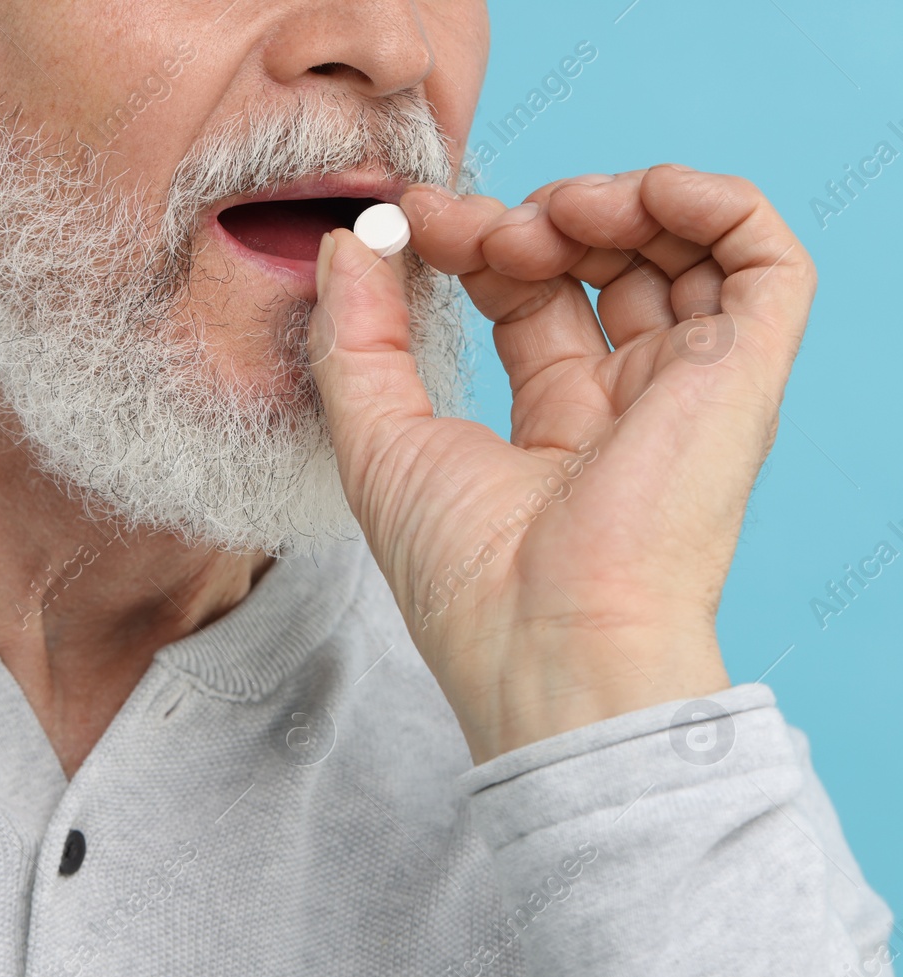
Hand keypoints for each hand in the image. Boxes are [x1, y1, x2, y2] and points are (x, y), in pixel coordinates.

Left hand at [310, 166, 812, 762]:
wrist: (550, 642)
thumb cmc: (464, 574)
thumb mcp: (377, 439)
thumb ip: (354, 336)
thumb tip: (347, 240)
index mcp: (555, 426)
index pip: (528, 295)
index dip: (472, 242)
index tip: (409, 217)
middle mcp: (629, 402)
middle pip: (596, 266)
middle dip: (523, 218)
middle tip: (463, 224)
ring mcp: (689, 387)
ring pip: (679, 250)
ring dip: (605, 202)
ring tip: (540, 221)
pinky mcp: (745, 372)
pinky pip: (766, 260)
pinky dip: (708, 201)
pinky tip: (632, 198)